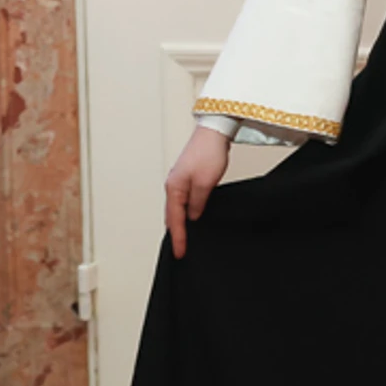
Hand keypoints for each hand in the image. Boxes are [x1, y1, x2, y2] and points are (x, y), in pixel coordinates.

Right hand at [163, 125, 231, 258]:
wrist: (214, 132)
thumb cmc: (209, 153)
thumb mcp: (206, 183)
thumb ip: (198, 203)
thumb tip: (193, 217)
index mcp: (174, 188)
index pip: (175, 220)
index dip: (179, 238)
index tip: (181, 253)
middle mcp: (173, 186)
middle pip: (171, 216)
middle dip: (176, 234)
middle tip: (181, 251)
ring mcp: (179, 181)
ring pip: (176, 208)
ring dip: (180, 224)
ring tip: (185, 239)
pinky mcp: (187, 178)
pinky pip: (183, 201)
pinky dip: (185, 213)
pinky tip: (192, 218)